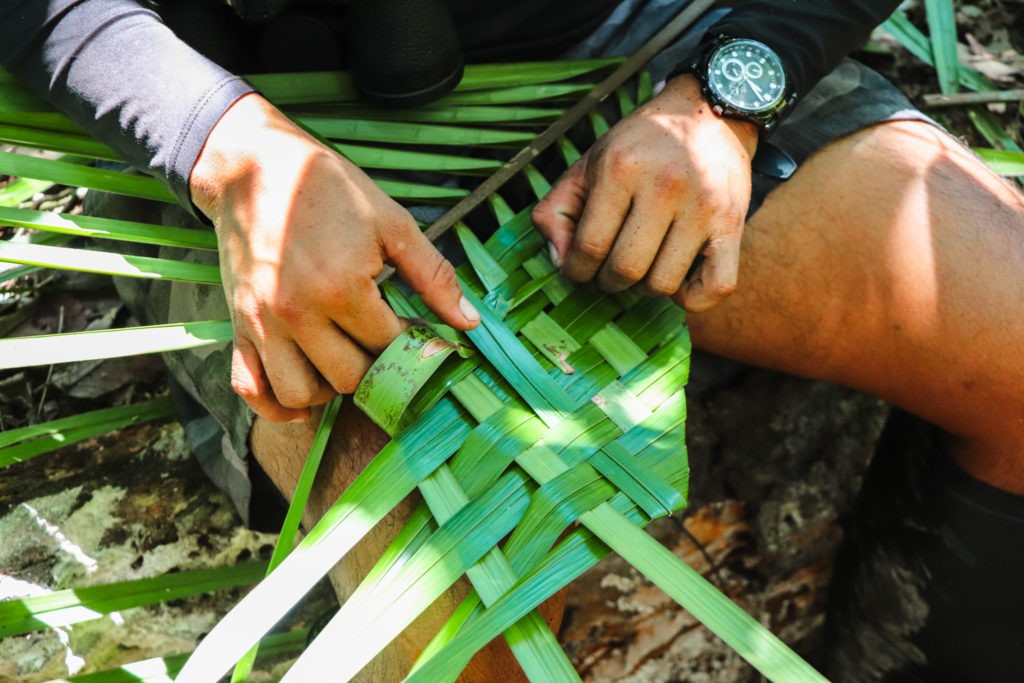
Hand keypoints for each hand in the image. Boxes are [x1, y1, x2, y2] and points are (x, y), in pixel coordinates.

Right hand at [190, 93, 479, 420]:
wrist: (251, 166)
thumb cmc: (327, 188)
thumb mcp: (391, 222)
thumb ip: (433, 276)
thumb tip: (470, 323)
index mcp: (341, 288)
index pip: (389, 347)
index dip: (412, 345)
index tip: (417, 331)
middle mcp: (297, 314)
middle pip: (349, 379)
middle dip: (375, 368)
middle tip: (383, 343)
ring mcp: (261, 324)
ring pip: (300, 396)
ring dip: (329, 389)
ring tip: (345, 360)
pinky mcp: (236, 326)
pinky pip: (251, 389)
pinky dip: (275, 402)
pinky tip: (304, 385)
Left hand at [532, 75, 757, 310]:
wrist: (706, 114)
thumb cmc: (639, 148)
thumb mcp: (588, 165)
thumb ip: (557, 211)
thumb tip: (559, 261)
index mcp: (622, 169)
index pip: (589, 247)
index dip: (575, 270)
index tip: (578, 268)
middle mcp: (665, 186)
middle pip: (626, 270)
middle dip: (608, 281)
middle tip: (609, 269)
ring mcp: (704, 207)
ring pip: (663, 284)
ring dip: (645, 288)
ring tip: (643, 266)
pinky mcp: (733, 224)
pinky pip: (715, 287)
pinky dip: (691, 299)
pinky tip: (677, 279)